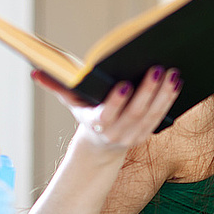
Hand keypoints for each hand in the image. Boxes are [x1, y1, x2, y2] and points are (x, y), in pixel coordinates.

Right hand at [31, 66, 181, 149]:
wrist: (100, 146)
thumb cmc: (86, 115)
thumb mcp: (71, 103)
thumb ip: (57, 87)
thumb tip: (36, 72)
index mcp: (96, 124)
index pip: (107, 114)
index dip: (117, 101)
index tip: (125, 84)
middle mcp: (116, 133)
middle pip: (135, 113)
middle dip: (147, 90)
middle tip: (157, 68)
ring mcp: (134, 136)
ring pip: (152, 116)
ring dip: (164, 94)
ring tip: (173, 72)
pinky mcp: (146, 134)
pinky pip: (161, 117)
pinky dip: (169, 100)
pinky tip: (177, 83)